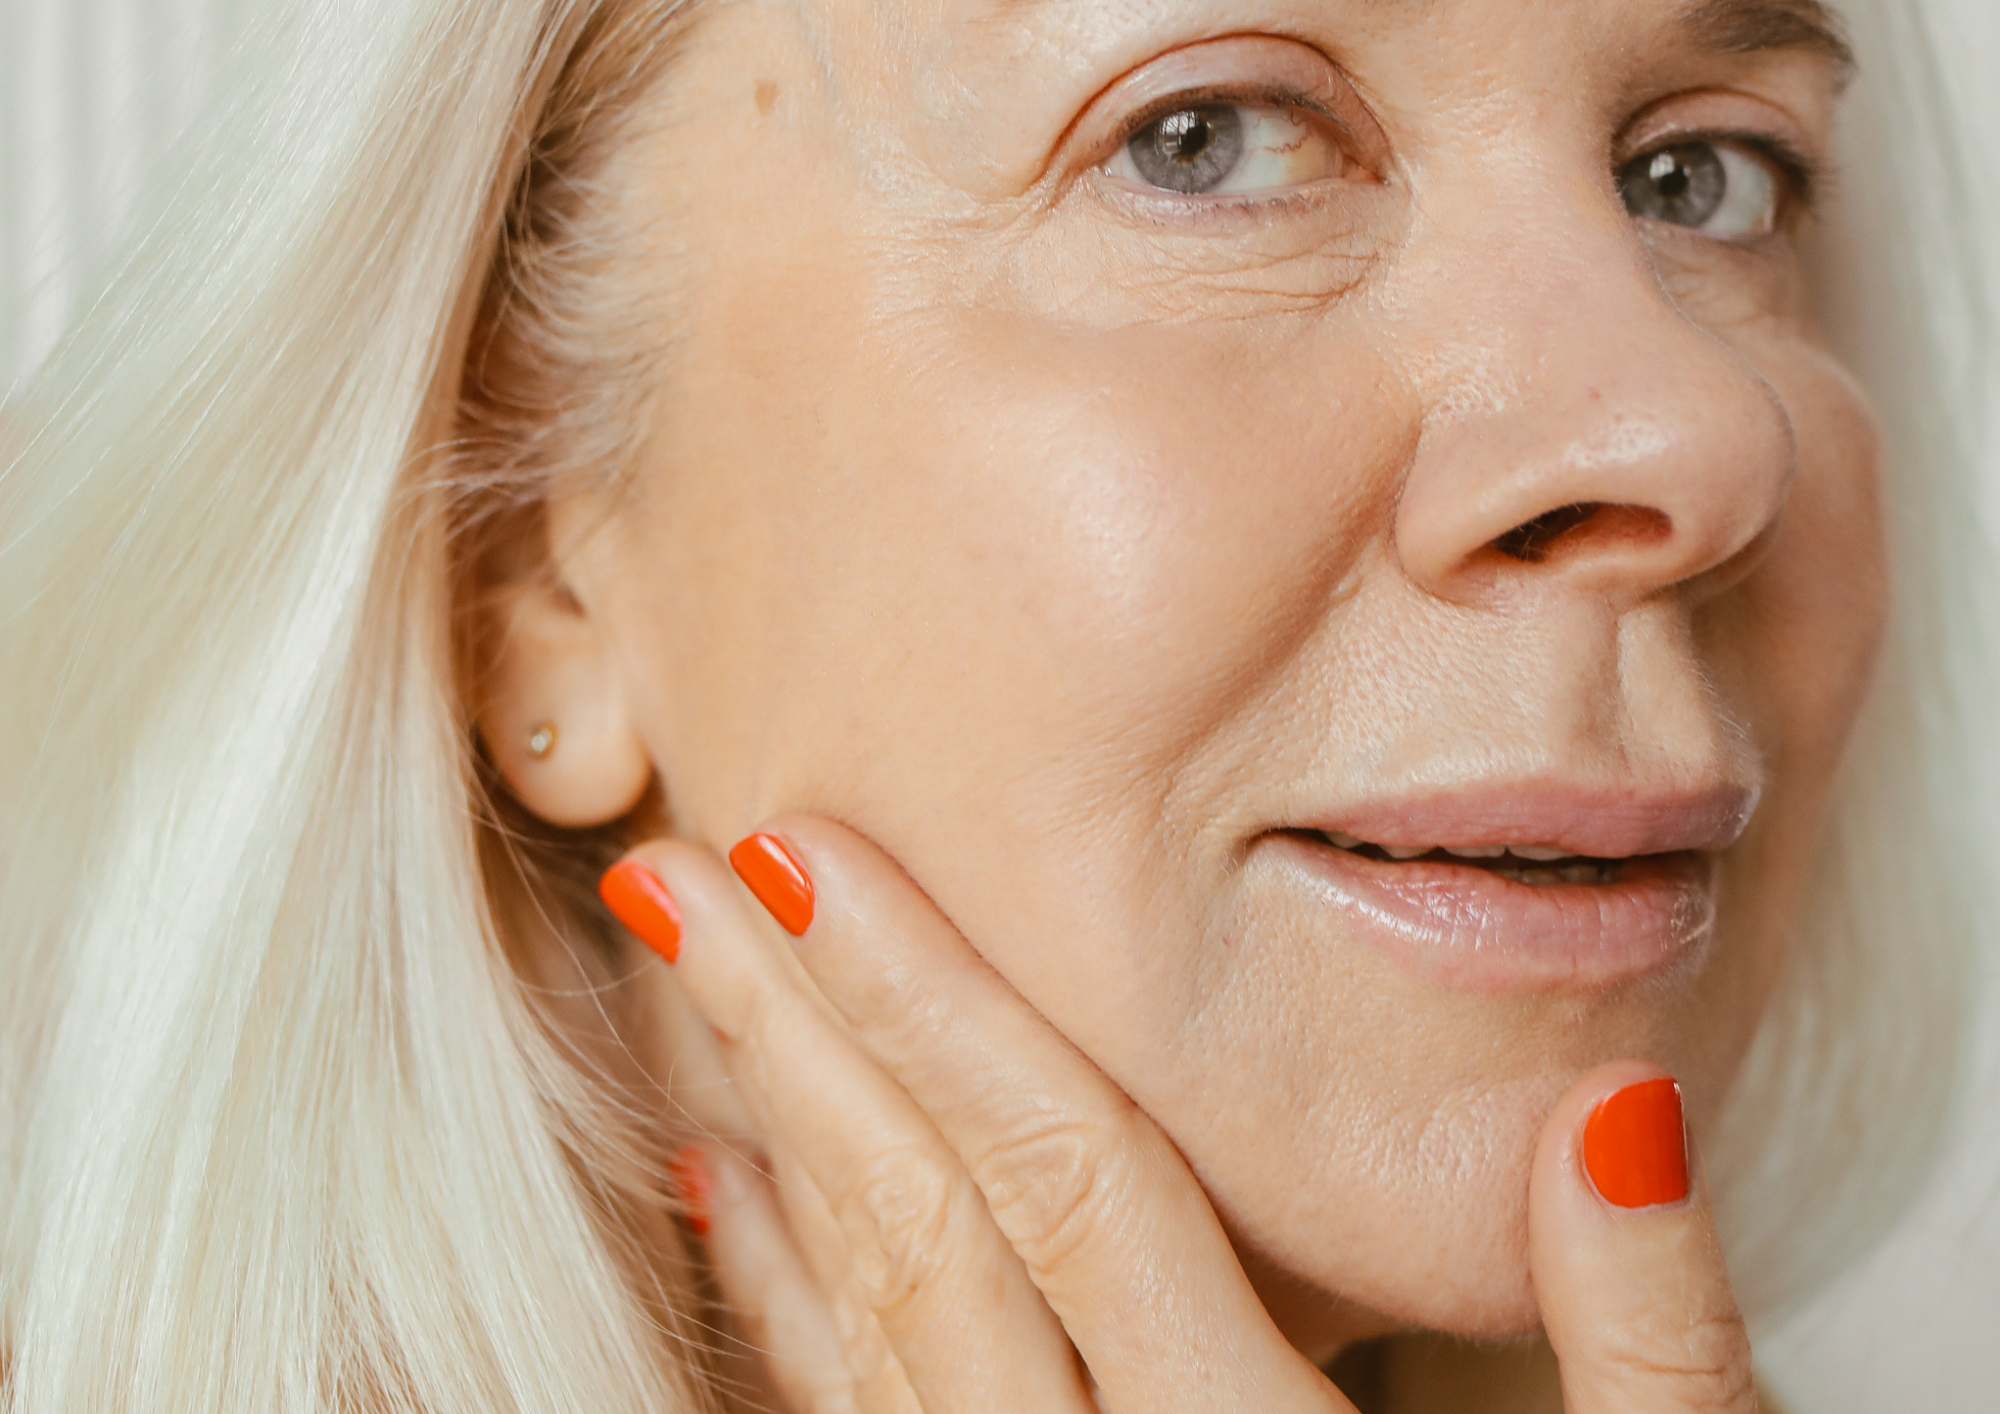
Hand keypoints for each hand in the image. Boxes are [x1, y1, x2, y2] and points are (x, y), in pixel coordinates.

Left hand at [601, 818, 1754, 1412]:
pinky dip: (784, 1298)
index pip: (1073, 1177)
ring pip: (868, 1318)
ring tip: (694, 988)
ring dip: (773, 1135)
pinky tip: (730, 1189)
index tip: (815, 859)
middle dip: (800, 1033)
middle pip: (928, 1226)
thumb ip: (1647, 1336)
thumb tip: (1609, 1114)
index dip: (938, 1005)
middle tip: (685, 874)